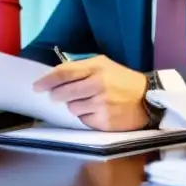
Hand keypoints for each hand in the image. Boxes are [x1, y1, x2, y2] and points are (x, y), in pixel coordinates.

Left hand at [33, 56, 147, 131]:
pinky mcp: (104, 121)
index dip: (47, 80)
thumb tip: (55, 76)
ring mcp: (101, 104)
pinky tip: (96, 111)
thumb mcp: (105, 65)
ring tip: (87, 102)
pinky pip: (83, 120)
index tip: (37, 86)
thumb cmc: (123, 80)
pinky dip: (86, 116)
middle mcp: (98, 85)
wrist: (148, 98)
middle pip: (63, 93)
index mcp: (97, 68)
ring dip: (74, 106)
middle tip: (56, 96)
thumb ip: (81, 67)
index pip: (64, 73)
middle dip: (56, 95)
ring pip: (72, 108)